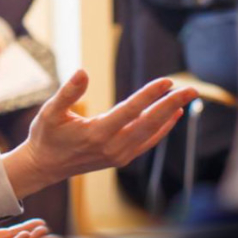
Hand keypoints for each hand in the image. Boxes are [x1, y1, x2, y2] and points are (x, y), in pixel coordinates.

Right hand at [2, 70, 196, 198]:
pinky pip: (147, 142)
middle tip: (192, 89)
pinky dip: (162, 129)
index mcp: (96, 134)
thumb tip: (83, 72)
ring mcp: (119, 155)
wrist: (45, 166)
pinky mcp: (121, 158)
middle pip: (149, 123)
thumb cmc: (46, 136)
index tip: (166, 81)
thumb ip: (68, 92)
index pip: (131, 111)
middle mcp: (112, 147)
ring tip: (187, 98)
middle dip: (171, 105)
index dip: (149, 95)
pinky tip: (172, 117)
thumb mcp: (50, 112)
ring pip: (151, 133)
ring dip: (170, 115)